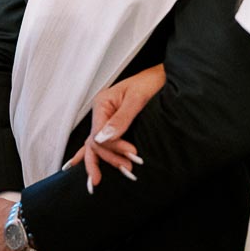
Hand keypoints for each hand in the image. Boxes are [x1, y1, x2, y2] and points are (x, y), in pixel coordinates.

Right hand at [64, 65, 165, 190]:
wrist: (161, 77)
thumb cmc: (150, 83)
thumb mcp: (136, 99)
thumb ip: (121, 119)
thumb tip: (105, 137)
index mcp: (102, 104)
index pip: (99, 134)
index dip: (113, 147)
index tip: (132, 155)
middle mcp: (100, 112)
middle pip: (96, 143)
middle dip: (111, 158)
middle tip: (129, 169)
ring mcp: (105, 119)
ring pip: (96, 146)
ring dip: (107, 161)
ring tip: (123, 173)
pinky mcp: (113, 124)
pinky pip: (100, 143)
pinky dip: (95, 156)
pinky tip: (88, 168)